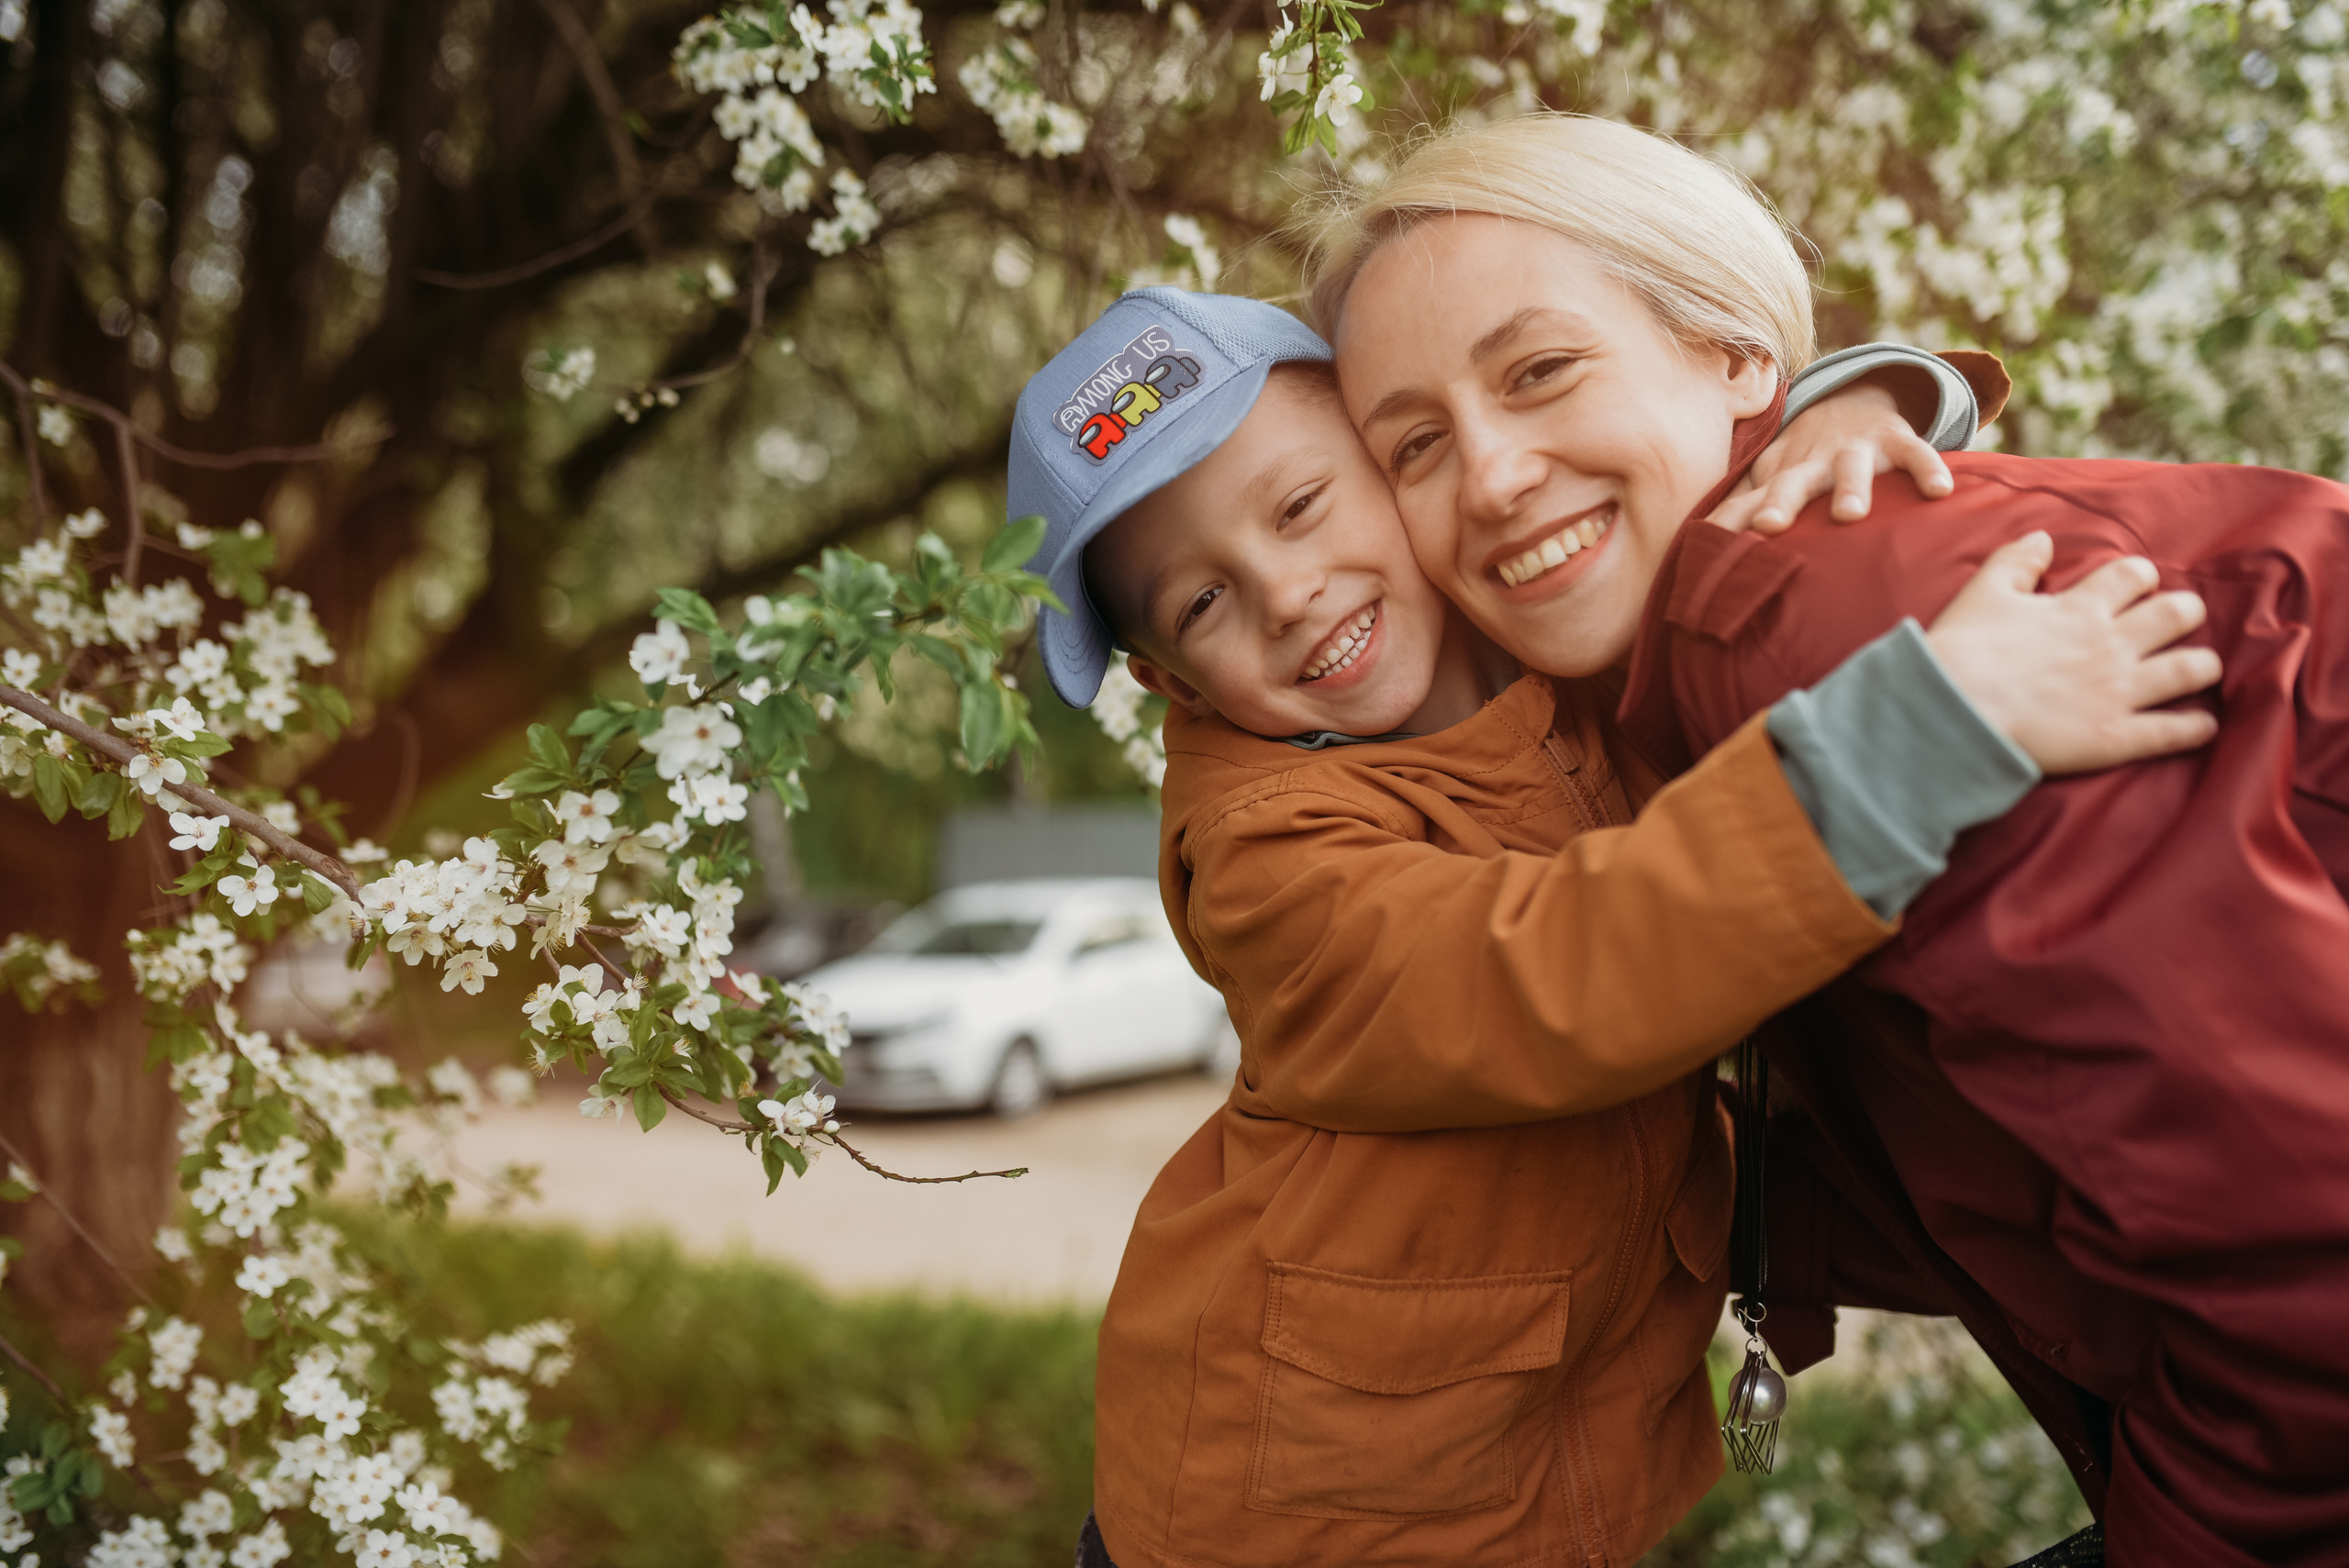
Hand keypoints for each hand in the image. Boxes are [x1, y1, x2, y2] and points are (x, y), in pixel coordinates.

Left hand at [1711, 381, 1953, 534]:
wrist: (1852, 402)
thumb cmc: (1803, 459)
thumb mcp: (1770, 480)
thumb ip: (1738, 511)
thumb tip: (1688, 548)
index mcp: (1780, 477)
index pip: (1750, 501)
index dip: (1731, 521)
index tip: (1710, 545)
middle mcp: (1814, 464)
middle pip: (1794, 484)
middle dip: (1782, 503)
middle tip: (1769, 525)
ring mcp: (1856, 452)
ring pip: (1853, 470)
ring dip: (1851, 488)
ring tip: (1850, 515)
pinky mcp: (1897, 441)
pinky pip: (1916, 454)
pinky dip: (1928, 469)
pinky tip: (1940, 490)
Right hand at [1926, 532, 2222, 773]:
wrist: (1953, 711)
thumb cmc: (1963, 650)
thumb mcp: (1983, 592)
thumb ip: (2016, 561)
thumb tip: (2043, 538)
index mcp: (2080, 607)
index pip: (2134, 576)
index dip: (2142, 577)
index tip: (2138, 586)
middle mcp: (2110, 644)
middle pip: (2177, 614)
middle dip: (2186, 612)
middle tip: (2179, 620)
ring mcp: (2118, 691)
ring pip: (2190, 669)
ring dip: (2202, 665)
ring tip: (2200, 668)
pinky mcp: (2115, 736)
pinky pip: (2174, 731)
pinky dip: (2195, 727)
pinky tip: (2202, 724)